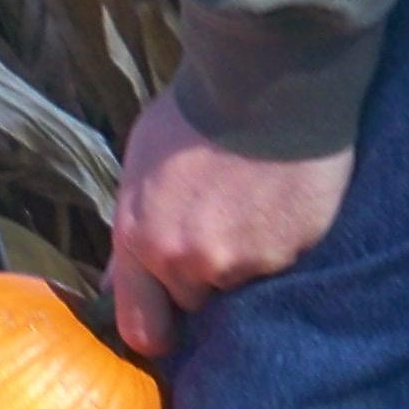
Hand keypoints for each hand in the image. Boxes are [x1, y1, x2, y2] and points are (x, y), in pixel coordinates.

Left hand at [108, 93, 354, 357]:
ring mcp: (246, 263)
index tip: (169, 320)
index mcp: (142, 242)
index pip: (143, 329)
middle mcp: (190, 264)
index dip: (158, 328)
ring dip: (248, 261)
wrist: (264, 80)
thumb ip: (132, 229)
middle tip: (221, 229)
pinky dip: (285, 245)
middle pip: (198, 304)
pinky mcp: (294, 252)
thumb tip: (114, 280)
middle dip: (205, 279)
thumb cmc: (195, 113)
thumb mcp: (140, 166)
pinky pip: (287, 266)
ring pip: (244, 287)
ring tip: (255, 210)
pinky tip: (284, 204)